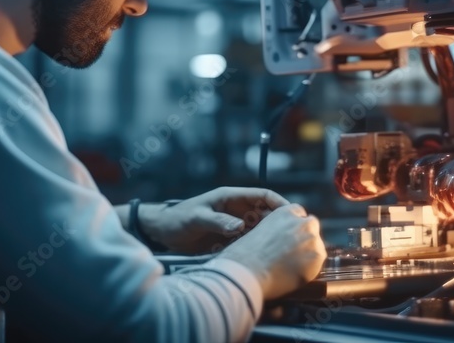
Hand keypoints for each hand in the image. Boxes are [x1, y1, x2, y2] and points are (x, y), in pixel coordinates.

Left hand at [139, 186, 288, 253]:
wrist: (161, 233)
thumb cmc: (177, 218)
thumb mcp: (196, 217)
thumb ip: (217, 221)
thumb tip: (240, 227)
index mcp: (231, 197)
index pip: (262, 196)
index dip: (279, 202)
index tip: (292, 213)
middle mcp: (236, 210)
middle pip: (265, 214)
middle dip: (279, 223)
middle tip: (292, 235)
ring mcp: (233, 225)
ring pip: (258, 230)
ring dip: (268, 238)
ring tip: (282, 249)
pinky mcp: (228, 240)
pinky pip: (247, 243)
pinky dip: (255, 248)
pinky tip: (263, 258)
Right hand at [220, 203, 326, 300]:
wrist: (248, 272)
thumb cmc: (245, 254)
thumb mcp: (258, 230)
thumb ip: (275, 229)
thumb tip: (280, 240)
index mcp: (286, 212)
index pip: (299, 214)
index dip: (294, 226)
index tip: (290, 237)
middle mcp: (303, 222)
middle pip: (312, 227)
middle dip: (305, 238)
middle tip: (292, 253)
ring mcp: (313, 240)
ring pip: (317, 246)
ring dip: (308, 254)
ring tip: (290, 266)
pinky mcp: (318, 258)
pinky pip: (317, 264)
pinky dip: (309, 269)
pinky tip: (294, 274)